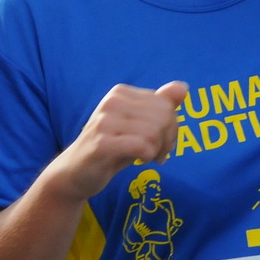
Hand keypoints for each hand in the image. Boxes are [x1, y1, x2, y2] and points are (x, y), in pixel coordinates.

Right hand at [45, 82, 188, 202]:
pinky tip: (139, 160)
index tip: (162, 142)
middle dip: (167, 139)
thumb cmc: (113, 146)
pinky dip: (147, 156)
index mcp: (121, 93)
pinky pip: (141, 145)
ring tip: (147, 157)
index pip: (165, 104)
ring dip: (157, 150)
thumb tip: (183, 87)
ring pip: (153, 131)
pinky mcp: (101, 144)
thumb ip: (161, 105)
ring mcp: (104, 122)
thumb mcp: (139, 124)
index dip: (172, 126)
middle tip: (157, 153)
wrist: (77, 172)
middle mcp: (111, 102)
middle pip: (163, 116)